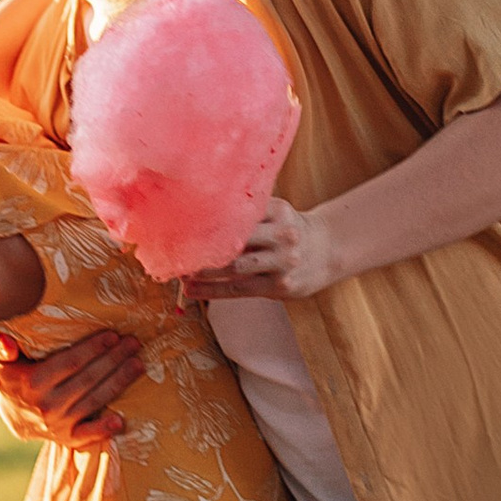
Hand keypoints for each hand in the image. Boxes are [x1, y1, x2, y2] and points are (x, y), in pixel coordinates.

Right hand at [0, 325, 142, 447]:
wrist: (14, 419)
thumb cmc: (14, 381)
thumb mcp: (3, 363)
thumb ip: (2, 350)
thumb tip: (5, 342)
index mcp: (34, 383)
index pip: (70, 362)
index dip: (93, 348)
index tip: (113, 335)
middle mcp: (48, 404)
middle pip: (88, 378)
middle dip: (114, 359)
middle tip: (133, 344)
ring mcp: (59, 424)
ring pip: (94, 400)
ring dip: (119, 382)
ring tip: (138, 365)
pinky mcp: (68, 439)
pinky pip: (88, 435)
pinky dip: (104, 429)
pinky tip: (121, 420)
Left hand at [183, 194, 336, 303]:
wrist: (327, 250)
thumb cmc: (286, 228)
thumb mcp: (275, 212)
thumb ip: (247, 212)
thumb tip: (194, 214)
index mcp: (278, 210)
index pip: (238, 212)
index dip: (207, 219)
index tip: (179, 222)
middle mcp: (283, 233)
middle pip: (235, 239)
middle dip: (202, 246)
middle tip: (174, 249)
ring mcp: (283, 261)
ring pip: (235, 267)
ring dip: (203, 271)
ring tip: (178, 272)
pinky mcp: (281, 286)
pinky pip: (240, 289)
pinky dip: (213, 290)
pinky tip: (192, 290)